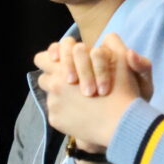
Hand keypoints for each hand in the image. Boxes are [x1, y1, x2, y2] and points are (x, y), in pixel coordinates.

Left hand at [38, 35, 145, 150]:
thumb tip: (105, 38)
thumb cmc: (121, 90)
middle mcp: (54, 85)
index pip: (41, 58)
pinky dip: (65, 113)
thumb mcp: (121, 60)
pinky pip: (55, 114)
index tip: (61, 64)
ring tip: (78, 100)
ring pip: (49, 97)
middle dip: (54, 79)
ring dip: (60, 96)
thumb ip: (112, 44)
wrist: (121, 124)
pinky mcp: (56, 121)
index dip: (51, 60)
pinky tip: (81, 115)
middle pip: (43, 78)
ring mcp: (53, 104)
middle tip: (71, 82)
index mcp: (63, 67)